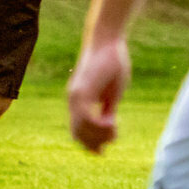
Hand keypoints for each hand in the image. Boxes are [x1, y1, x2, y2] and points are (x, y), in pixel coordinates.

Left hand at [67, 36, 130, 153]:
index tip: (107, 147)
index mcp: (78, 101)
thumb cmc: (111, 64)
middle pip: (78, 135)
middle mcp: (73, 99)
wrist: (106, 41)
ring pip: (81, 128)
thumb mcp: (111, 93)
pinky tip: (113, 123)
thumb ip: (108, 109)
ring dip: (99, 136)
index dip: (91, 144)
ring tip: (115, 131)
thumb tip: (108, 125)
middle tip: (113, 139)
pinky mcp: (83, 90)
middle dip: (96, 144)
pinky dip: (99, 126)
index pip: (78, 131)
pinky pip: (86, 117)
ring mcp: (76, 95)